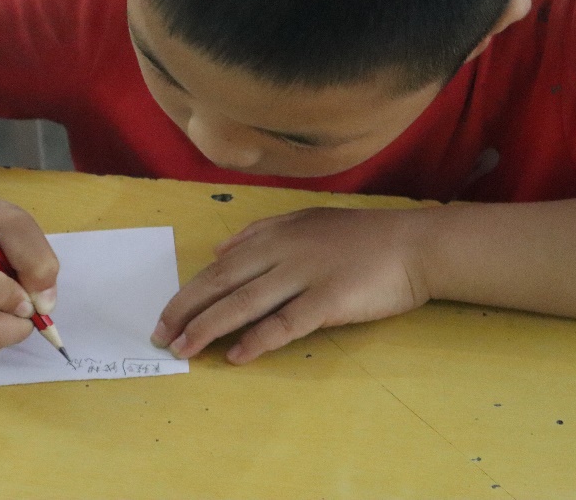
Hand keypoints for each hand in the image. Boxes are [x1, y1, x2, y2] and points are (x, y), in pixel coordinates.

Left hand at [151, 206, 430, 363]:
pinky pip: (285, 323)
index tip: (165, 316)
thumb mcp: (305, 220)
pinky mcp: (328, 300)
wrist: (413, 244)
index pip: (219, 267)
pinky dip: (258, 340)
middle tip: (161, 337)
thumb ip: (261, 232)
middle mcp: (282, 252)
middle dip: (186, 311)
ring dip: (209, 328)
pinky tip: (236, 355)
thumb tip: (219, 251)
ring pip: (244, 304)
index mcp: (274, 234)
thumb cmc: (360, 237)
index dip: (188, 293)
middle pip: (221, 284)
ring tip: (185, 349)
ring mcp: (304, 276)